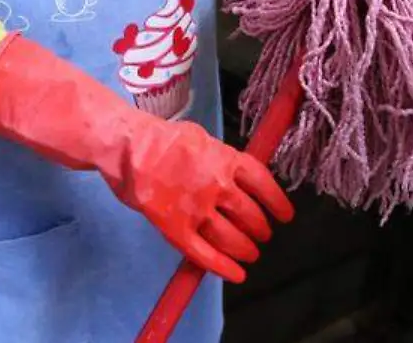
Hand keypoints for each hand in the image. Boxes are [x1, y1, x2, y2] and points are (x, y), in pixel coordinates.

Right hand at [104, 118, 293, 282]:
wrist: (127, 146)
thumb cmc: (158, 138)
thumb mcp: (200, 139)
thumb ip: (219, 159)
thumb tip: (234, 176)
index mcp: (226, 159)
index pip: (262, 184)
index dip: (277, 202)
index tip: (285, 215)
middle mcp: (218, 185)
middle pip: (250, 215)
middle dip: (260, 229)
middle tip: (262, 236)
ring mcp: (197, 209)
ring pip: (231, 238)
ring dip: (245, 249)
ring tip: (250, 253)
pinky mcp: (176, 228)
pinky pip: (204, 254)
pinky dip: (223, 267)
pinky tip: (236, 274)